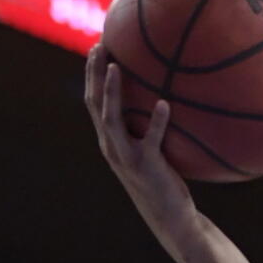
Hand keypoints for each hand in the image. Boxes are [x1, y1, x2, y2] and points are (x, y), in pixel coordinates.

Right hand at [84, 44, 194, 233]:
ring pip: (111, 118)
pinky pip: (152, 140)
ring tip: (116, 66)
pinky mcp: (148, 166)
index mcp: (110, 141)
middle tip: (99, 45)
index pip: (94, 102)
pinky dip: (158, 122)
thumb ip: (148, 129)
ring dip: (112, 92)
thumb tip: (164, 98)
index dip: (92, 75)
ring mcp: (127, 157)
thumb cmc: (163, 182)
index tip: (97, 47)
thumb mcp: (150, 153)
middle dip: (94, 74)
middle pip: (95, 103)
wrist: (170, 217)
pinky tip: (165, 104)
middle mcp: (111, 146)